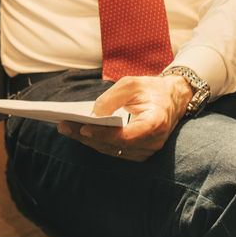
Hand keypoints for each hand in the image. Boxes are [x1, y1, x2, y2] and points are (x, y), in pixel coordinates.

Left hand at [56, 74, 193, 160]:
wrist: (172, 98)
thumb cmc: (151, 89)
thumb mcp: (131, 84)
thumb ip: (111, 99)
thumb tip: (92, 116)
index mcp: (155, 123)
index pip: (126, 136)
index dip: (104, 134)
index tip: (83, 129)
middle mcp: (153, 141)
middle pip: (115, 145)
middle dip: (87, 136)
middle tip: (63, 126)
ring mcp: (147, 150)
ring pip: (112, 150)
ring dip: (88, 140)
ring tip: (66, 128)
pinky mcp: (139, 152)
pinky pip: (115, 150)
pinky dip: (97, 142)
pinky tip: (79, 133)